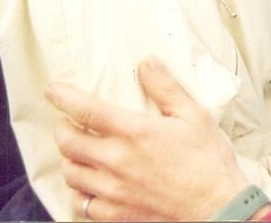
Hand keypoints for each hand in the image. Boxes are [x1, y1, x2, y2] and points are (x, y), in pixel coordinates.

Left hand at [47, 57, 256, 221]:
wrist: (217, 207)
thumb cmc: (208, 160)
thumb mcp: (193, 115)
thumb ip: (165, 88)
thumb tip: (146, 63)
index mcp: (134, 133)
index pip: (86, 110)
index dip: (64, 97)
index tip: (53, 90)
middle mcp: (115, 161)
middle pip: (68, 143)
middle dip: (62, 128)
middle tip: (68, 122)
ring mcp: (112, 191)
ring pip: (70, 173)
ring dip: (70, 159)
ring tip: (79, 152)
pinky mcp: (115, 214)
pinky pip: (82, 204)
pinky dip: (80, 192)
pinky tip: (90, 185)